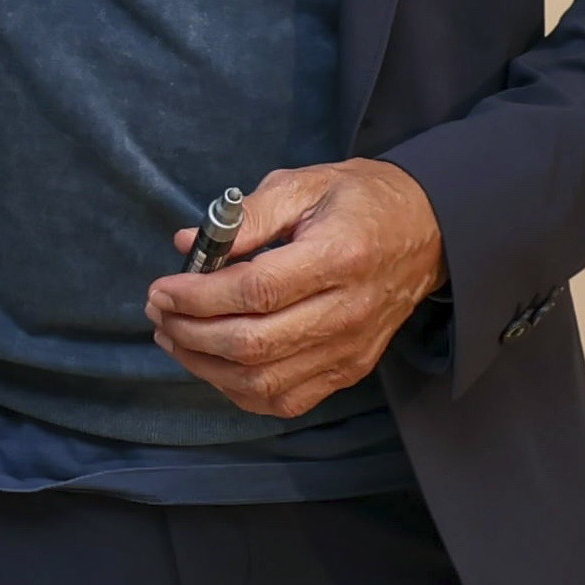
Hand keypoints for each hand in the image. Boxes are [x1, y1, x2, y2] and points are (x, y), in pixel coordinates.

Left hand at [143, 158, 447, 420]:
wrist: (426, 233)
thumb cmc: (357, 201)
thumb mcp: (302, 185)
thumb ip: (244, 216)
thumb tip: (187, 244)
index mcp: (339, 256)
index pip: (257, 291)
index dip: (199, 296)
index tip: (161, 289)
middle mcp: (348, 312)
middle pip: (255, 344)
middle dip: (191, 332)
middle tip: (158, 312)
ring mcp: (351, 350)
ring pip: (264, 381)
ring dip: (205, 365)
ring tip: (172, 336)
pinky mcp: (350, 370)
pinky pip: (285, 400)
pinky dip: (238, 389)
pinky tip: (212, 362)